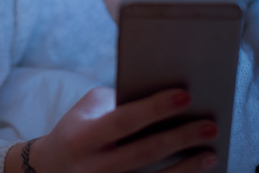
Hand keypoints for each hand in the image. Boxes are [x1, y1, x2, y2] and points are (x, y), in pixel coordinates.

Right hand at [7, 87, 218, 172]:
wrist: (48, 172)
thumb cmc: (76, 132)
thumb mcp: (86, 111)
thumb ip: (118, 101)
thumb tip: (162, 92)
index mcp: (82, 138)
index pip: (124, 121)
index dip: (155, 108)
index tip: (185, 96)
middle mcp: (91, 168)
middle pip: (144, 153)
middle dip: (180, 138)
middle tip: (210, 126)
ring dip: (186, 169)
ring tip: (210, 153)